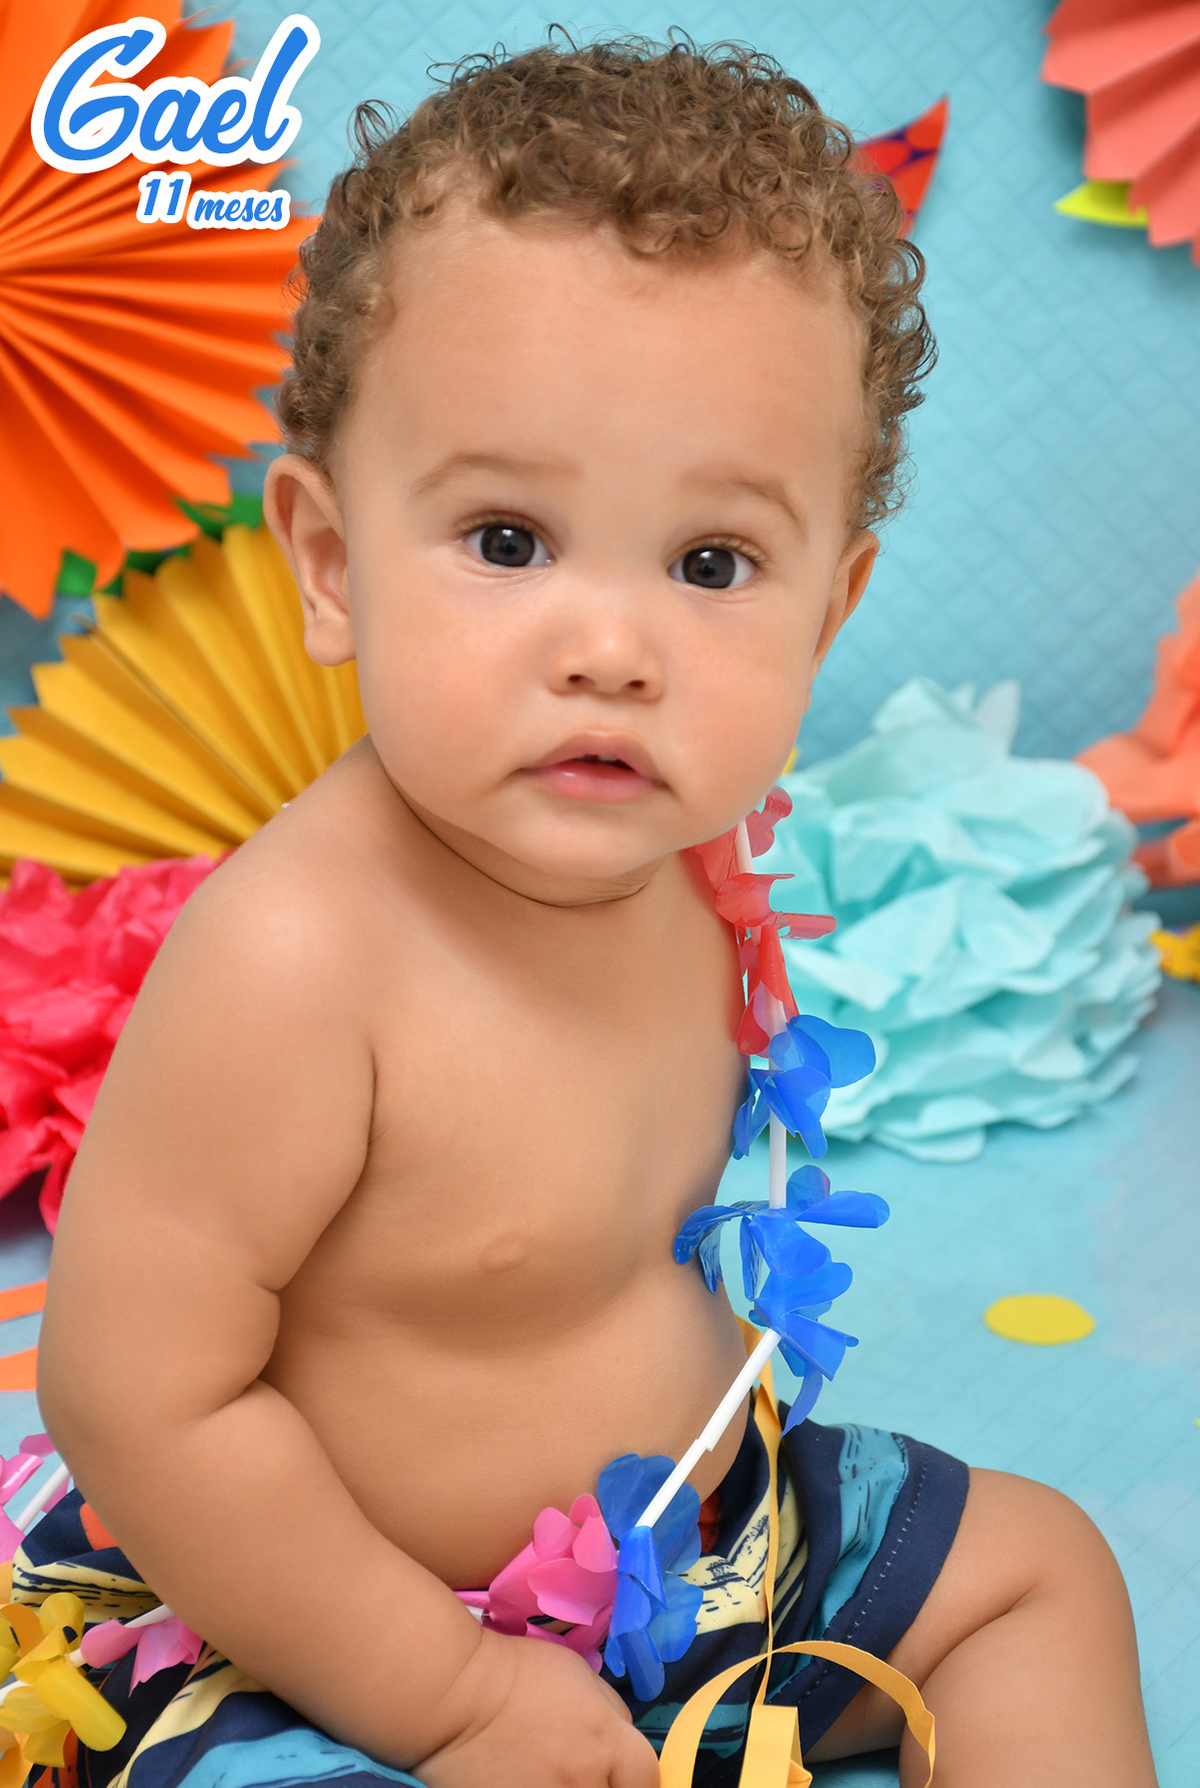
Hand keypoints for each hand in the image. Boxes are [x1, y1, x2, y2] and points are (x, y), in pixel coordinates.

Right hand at [416, 1628, 659, 1787]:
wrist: (453, 1696)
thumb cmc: (516, 1673)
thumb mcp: (579, 1674)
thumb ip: (610, 1714)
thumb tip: (618, 1740)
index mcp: (605, 1742)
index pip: (647, 1778)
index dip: (637, 1777)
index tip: (625, 1774)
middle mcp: (584, 1782)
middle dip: (605, 1784)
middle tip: (586, 1772)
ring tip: (552, 1772)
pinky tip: (527, 1779)